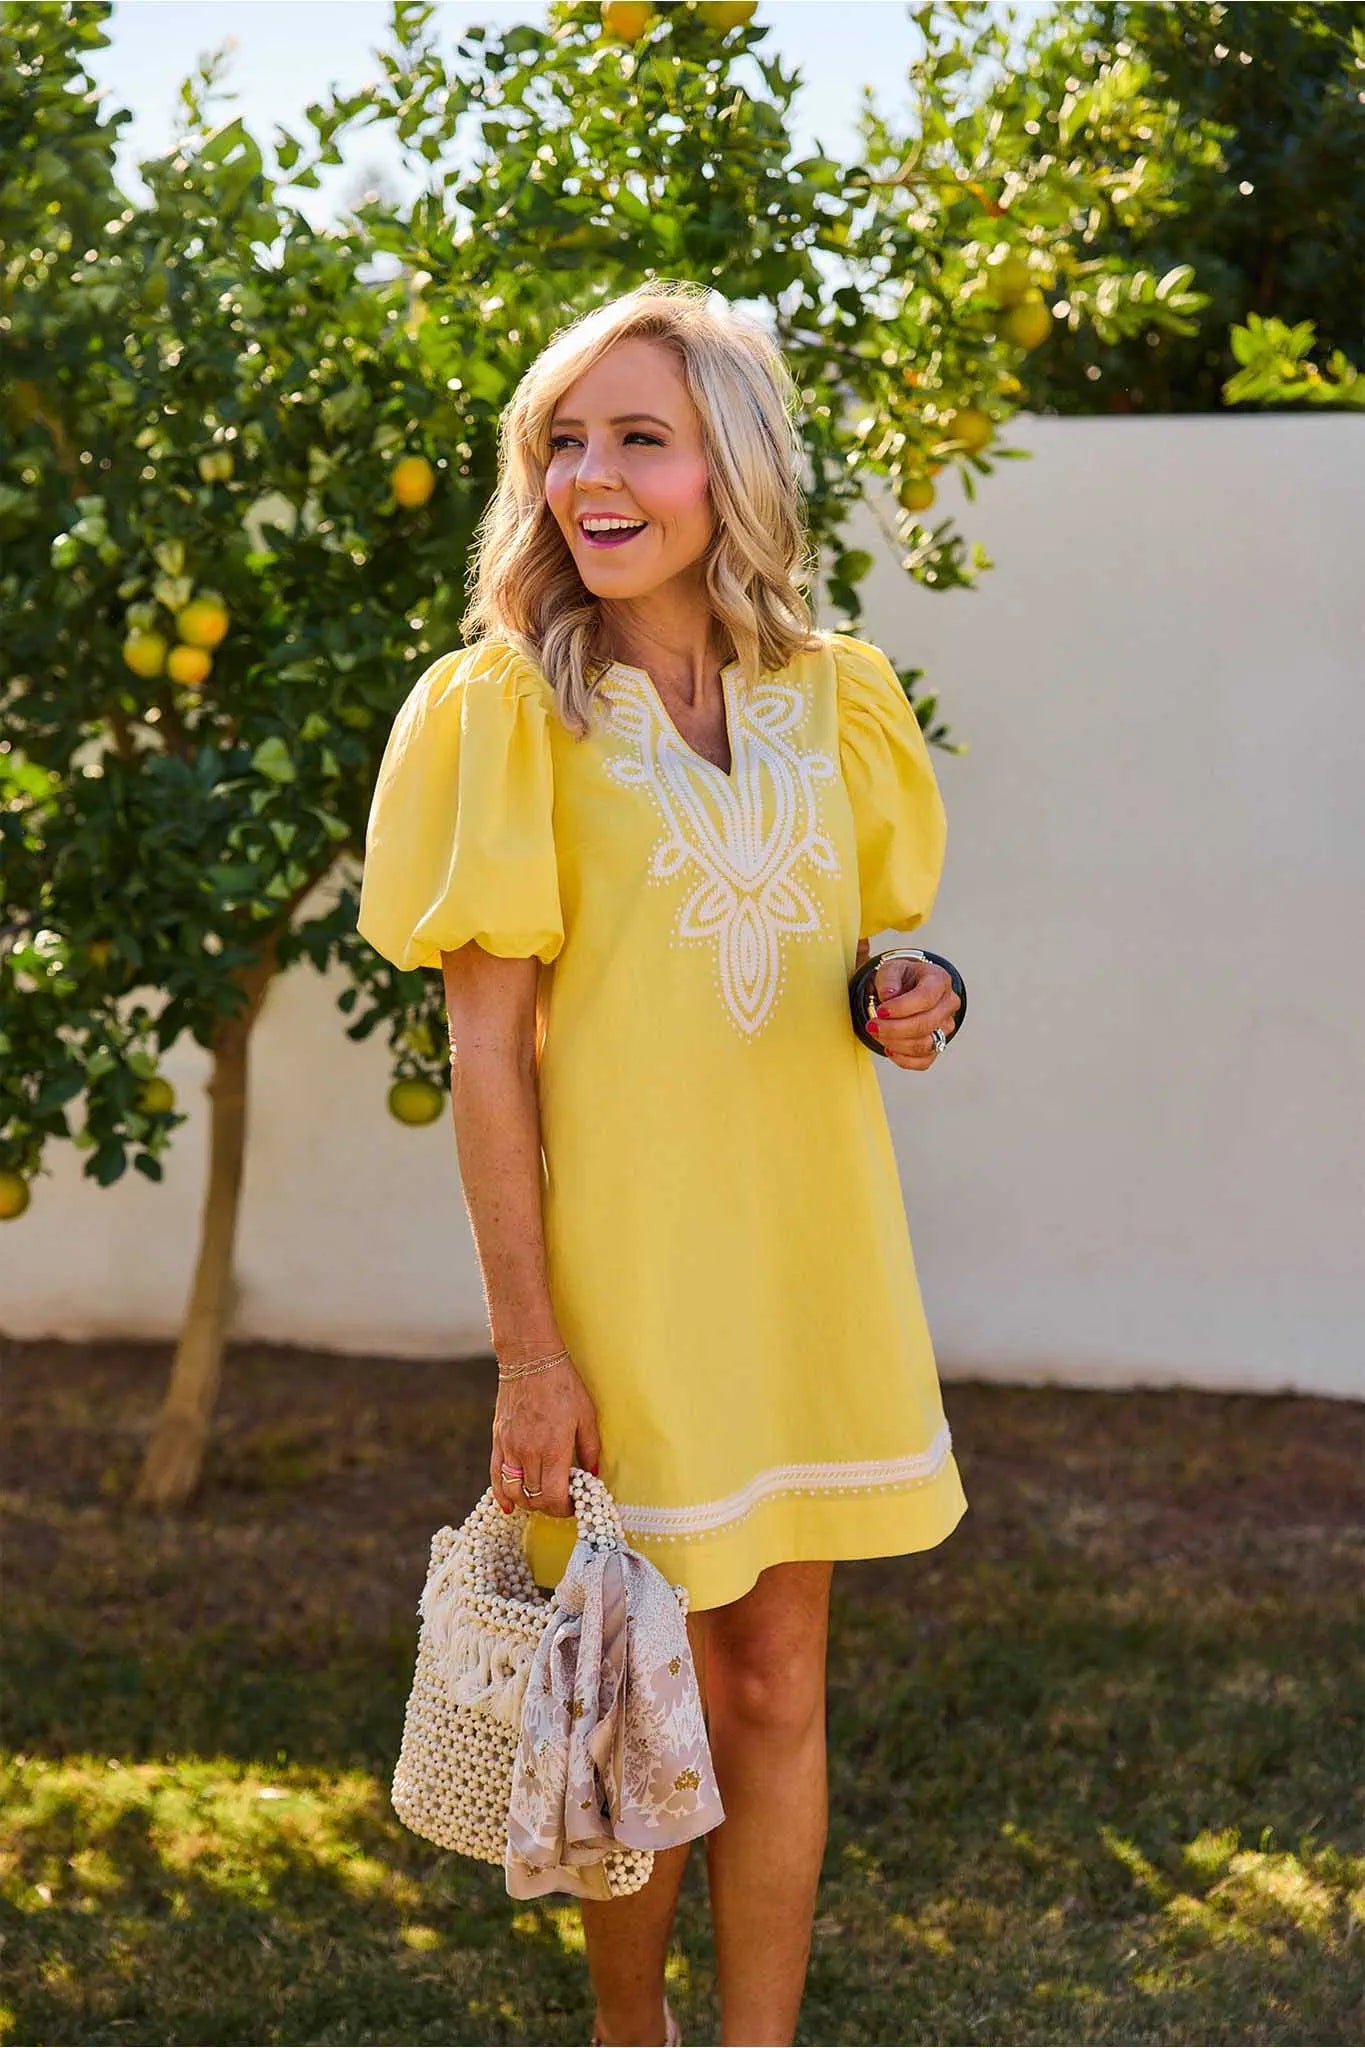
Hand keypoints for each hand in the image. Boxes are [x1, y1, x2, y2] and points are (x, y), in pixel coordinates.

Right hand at [491, 1352, 601, 1518]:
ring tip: (540, 1499)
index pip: (553, 1497)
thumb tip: (593, 1475)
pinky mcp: (498, 1441)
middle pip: (534, 1499)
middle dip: (549, 1507)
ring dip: (528, 1503)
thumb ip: (591, 1448)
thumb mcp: (587, 1415)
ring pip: (513, 1492)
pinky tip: (508, 1505)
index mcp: (553, 1449)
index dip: (563, 1509)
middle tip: (561, 1501)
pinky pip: (495, 1476)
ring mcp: (510, 1448)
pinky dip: (501, 1495)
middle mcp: (528, 1453)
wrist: (530, 1360)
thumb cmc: (563, 1385)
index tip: (572, 1504)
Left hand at [867, 955, 960, 1069]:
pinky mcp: (939, 1044)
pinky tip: (888, 1048)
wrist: (907, 987)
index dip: (901, 1008)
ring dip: (896, 1044)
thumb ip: (888, 978)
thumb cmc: (901, 977)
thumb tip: (888, 996)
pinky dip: (903, 1059)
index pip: (925, 997)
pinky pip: (924, 1061)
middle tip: (872, 1026)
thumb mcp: (891, 968)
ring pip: (925, 1045)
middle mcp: (948, 1004)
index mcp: (939, 980)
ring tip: (877, 1034)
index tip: (880, 1011)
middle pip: (925, 1024)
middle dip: (894, 1029)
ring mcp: (946, 1026)